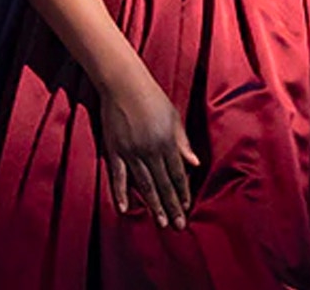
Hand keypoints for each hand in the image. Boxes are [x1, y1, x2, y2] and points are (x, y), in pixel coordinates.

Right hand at [98, 72, 200, 229]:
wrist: (123, 83)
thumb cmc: (152, 97)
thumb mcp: (173, 117)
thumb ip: (183, 142)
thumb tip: (195, 164)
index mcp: (167, 142)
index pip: (177, 174)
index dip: (183, 192)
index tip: (187, 207)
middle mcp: (151, 150)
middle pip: (163, 184)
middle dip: (172, 206)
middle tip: (177, 226)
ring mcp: (132, 151)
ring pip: (145, 184)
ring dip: (153, 205)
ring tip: (160, 222)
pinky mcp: (115, 150)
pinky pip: (118, 176)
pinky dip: (121, 193)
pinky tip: (125, 209)